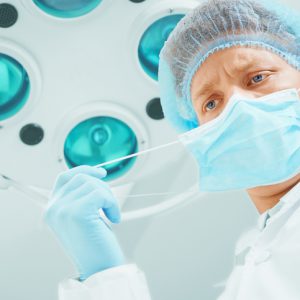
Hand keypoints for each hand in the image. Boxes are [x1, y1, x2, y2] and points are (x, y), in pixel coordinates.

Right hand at [44, 165, 124, 280]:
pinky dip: (112, 203)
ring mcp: (62, 210)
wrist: (99, 268)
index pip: (64, 178)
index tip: (101, 173)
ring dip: (108, 197)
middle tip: (110, 205)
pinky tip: (114, 218)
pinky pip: (101, 194)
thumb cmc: (94, 243)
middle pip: (81, 178)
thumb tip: (94, 174)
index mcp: (52, 209)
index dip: (83, 170)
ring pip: (92, 184)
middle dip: (102, 187)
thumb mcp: (81, 216)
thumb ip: (79, 197)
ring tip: (112, 214)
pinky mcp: (77, 213)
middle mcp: (53, 208)